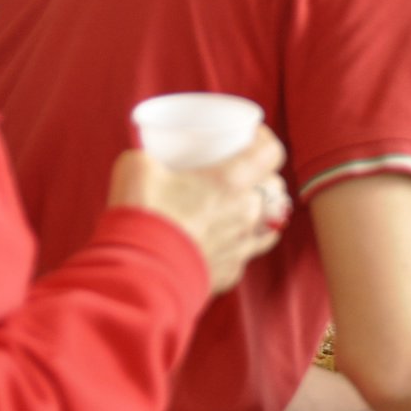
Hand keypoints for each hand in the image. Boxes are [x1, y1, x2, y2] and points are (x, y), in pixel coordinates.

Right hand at [108, 125, 286, 293]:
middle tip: (242, 172)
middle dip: (263, 177)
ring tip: (241, 206)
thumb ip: (148, 158)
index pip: (270, 153)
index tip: (252, 135)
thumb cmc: (141, 216)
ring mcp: (242, 246)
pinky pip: (245, 253)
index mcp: (230, 183)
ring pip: (270, 224)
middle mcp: (246, 214)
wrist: (137, 275)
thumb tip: (145, 158)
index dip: (265, 139)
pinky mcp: (230, 272)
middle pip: (274, 189)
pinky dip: (239, 244)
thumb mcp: (136, 168)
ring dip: (260, 212)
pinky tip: (223, 240)